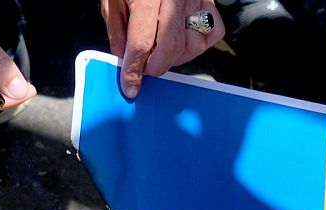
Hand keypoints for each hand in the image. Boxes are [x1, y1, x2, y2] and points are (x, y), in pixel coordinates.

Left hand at [100, 0, 222, 97]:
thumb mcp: (113, 0)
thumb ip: (118, 30)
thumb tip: (124, 60)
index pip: (141, 42)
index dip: (134, 69)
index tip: (131, 86)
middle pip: (170, 48)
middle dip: (155, 67)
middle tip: (144, 68)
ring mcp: (196, 0)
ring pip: (192, 46)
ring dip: (175, 58)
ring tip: (161, 50)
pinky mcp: (210, 3)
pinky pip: (212, 35)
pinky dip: (198, 46)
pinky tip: (182, 41)